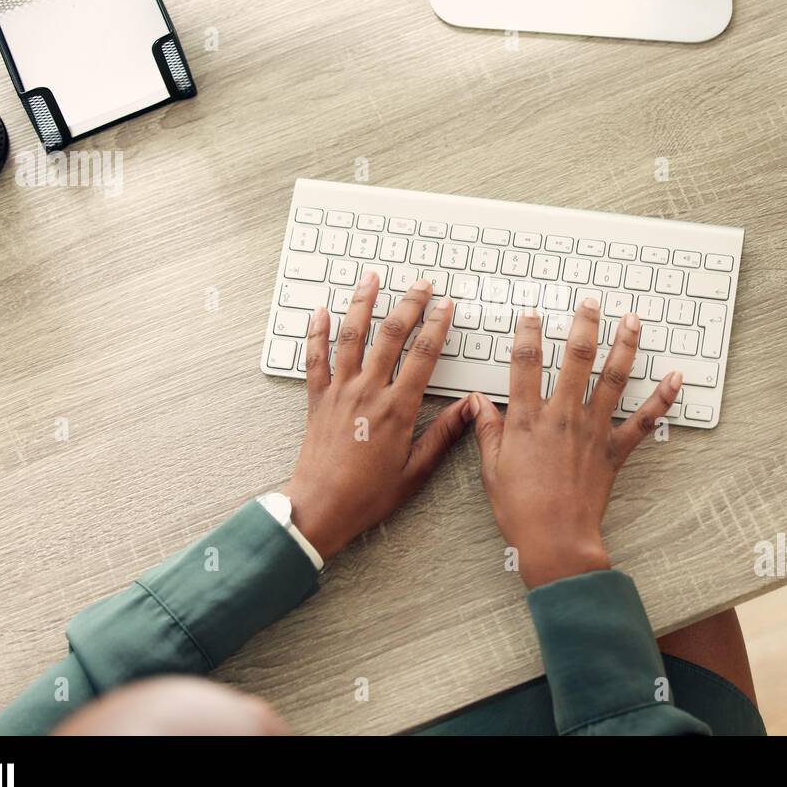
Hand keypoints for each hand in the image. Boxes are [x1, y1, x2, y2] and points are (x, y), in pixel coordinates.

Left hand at [281, 273, 472, 559]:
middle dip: (408, 305)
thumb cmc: (369, 495)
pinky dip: (316, 333)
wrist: (321, 507)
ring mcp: (340, 392)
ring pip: (351, 337)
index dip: (437, 326)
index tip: (446, 305)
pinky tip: (320, 312)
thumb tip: (471, 407)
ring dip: (363, 304)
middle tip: (421, 284)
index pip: (423, 356)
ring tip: (372, 279)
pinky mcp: (318, 399)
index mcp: (396, 410)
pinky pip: (315, 359)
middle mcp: (367, 393)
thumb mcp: (417, 470)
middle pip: (390, 336)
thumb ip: (444, 435)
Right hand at [470, 299, 682, 588]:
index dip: (526, 334)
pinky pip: (643, 420)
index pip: (524, 364)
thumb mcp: (491, 468)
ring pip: (612, 378)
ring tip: (631, 320)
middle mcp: (562, 417)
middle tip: (590, 302)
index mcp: (527, 420)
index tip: (530, 314)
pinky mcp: (614, 450)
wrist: (556, 541)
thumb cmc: (520, 509)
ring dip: (624, 345)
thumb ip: (487, 430)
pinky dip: (662, 398)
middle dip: (584, 325)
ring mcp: (592, 431)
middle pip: (575, 358)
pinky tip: (675, 377)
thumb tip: (475, 402)